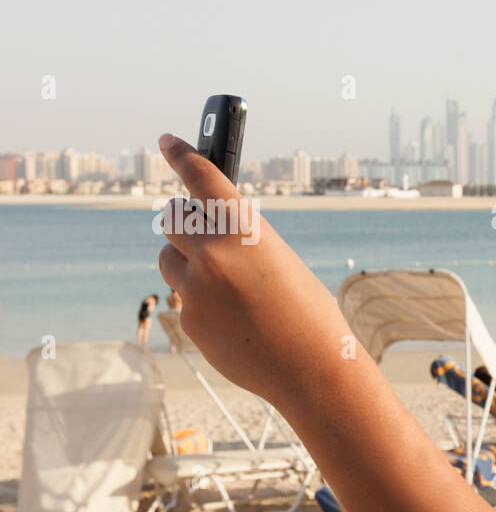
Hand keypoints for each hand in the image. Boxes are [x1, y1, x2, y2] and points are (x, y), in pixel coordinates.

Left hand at [155, 133, 351, 408]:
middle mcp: (214, 254)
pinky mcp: (191, 322)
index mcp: (246, 231)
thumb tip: (206, 245)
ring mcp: (196, 290)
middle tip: (195, 226)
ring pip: (169, 260)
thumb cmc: (311, 315)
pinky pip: (184, 301)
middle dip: (182, 220)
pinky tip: (236, 321)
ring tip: (225, 285)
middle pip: (171, 218)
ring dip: (187, 264)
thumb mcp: (282, 264)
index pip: (202, 178)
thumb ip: (242, 246)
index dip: (181, 154)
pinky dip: (203, 304)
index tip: (167, 141)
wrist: (314, 371)